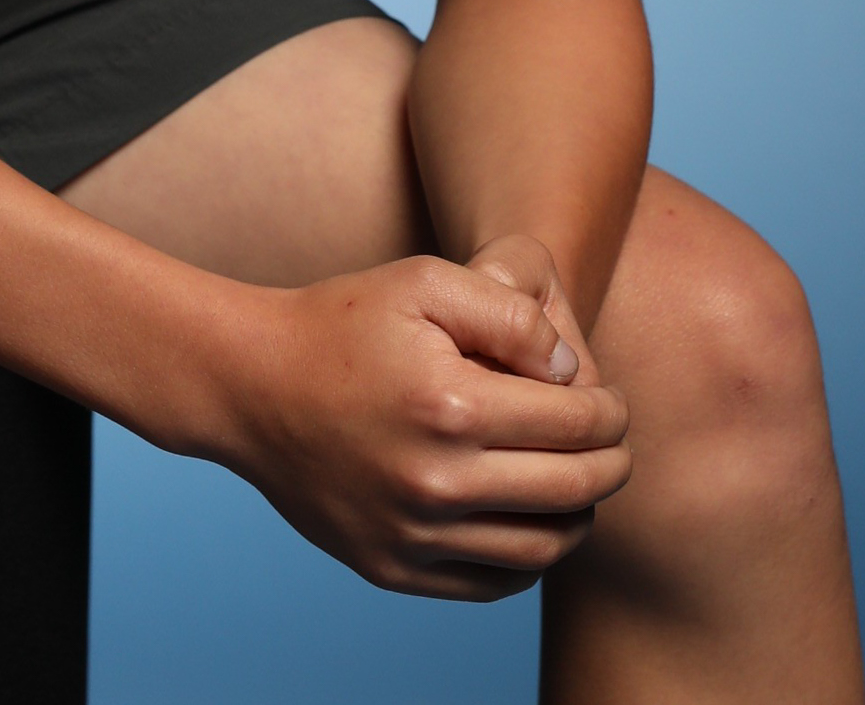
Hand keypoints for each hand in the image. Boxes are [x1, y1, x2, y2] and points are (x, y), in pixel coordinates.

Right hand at [204, 252, 630, 599]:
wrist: (252, 385)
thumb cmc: (341, 322)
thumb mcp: (424, 282)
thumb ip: (510, 315)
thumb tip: (571, 370)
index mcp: (451, 407)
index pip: (577, 425)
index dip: (611, 411)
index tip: (611, 401)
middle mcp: (436, 484)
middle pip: (572, 492)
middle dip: (611, 464)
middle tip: (612, 443)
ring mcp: (413, 536)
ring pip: (542, 550)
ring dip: (578, 516)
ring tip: (577, 481)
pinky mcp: (394, 569)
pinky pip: (492, 583)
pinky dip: (529, 557)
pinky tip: (527, 517)